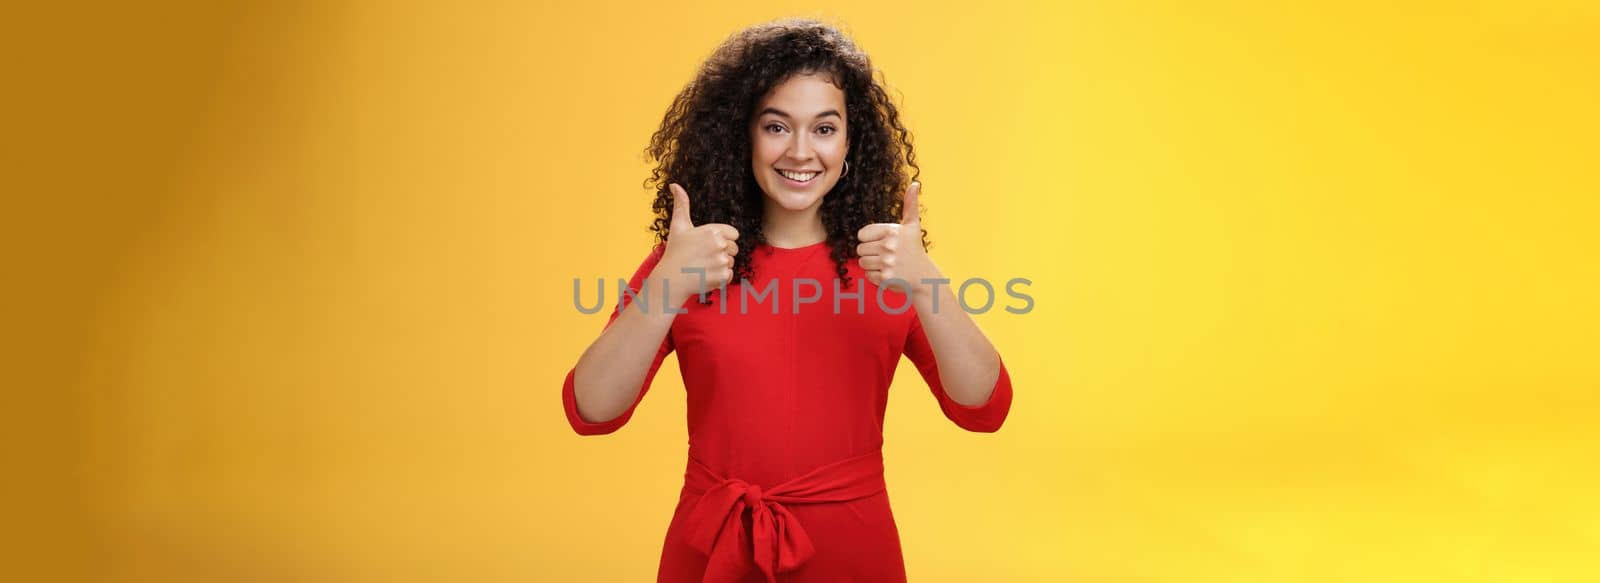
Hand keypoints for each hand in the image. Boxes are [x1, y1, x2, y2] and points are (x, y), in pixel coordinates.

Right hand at [656, 183, 738, 302]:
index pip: (733, 234)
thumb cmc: (675, 251)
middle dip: (722, 253)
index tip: (707, 244)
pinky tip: (705, 275)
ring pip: (731, 262)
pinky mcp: (723, 277)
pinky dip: (720, 277)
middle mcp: (720, 245)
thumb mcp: (679, 226)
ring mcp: (722, 262)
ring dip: (720, 265)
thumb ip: (681, 204)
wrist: (671, 279)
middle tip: (703, 257)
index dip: (722, 239)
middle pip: (734, 248)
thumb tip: (674, 184)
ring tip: (703, 266)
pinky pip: (729, 275)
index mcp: (713, 231)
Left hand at [856, 181, 937, 293]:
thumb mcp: (912, 226)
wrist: (924, 276)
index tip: (882, 242)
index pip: (861, 234)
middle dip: (870, 252)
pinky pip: (868, 275)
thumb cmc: (914, 249)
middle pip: (860, 249)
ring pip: (862, 262)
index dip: (869, 239)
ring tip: (887, 263)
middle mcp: (889, 246)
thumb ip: (910, 205)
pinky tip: (888, 273)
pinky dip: (876, 276)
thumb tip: (915, 184)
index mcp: (892, 231)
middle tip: (886, 255)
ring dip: (872, 265)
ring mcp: (887, 263)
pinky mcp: (885, 278)